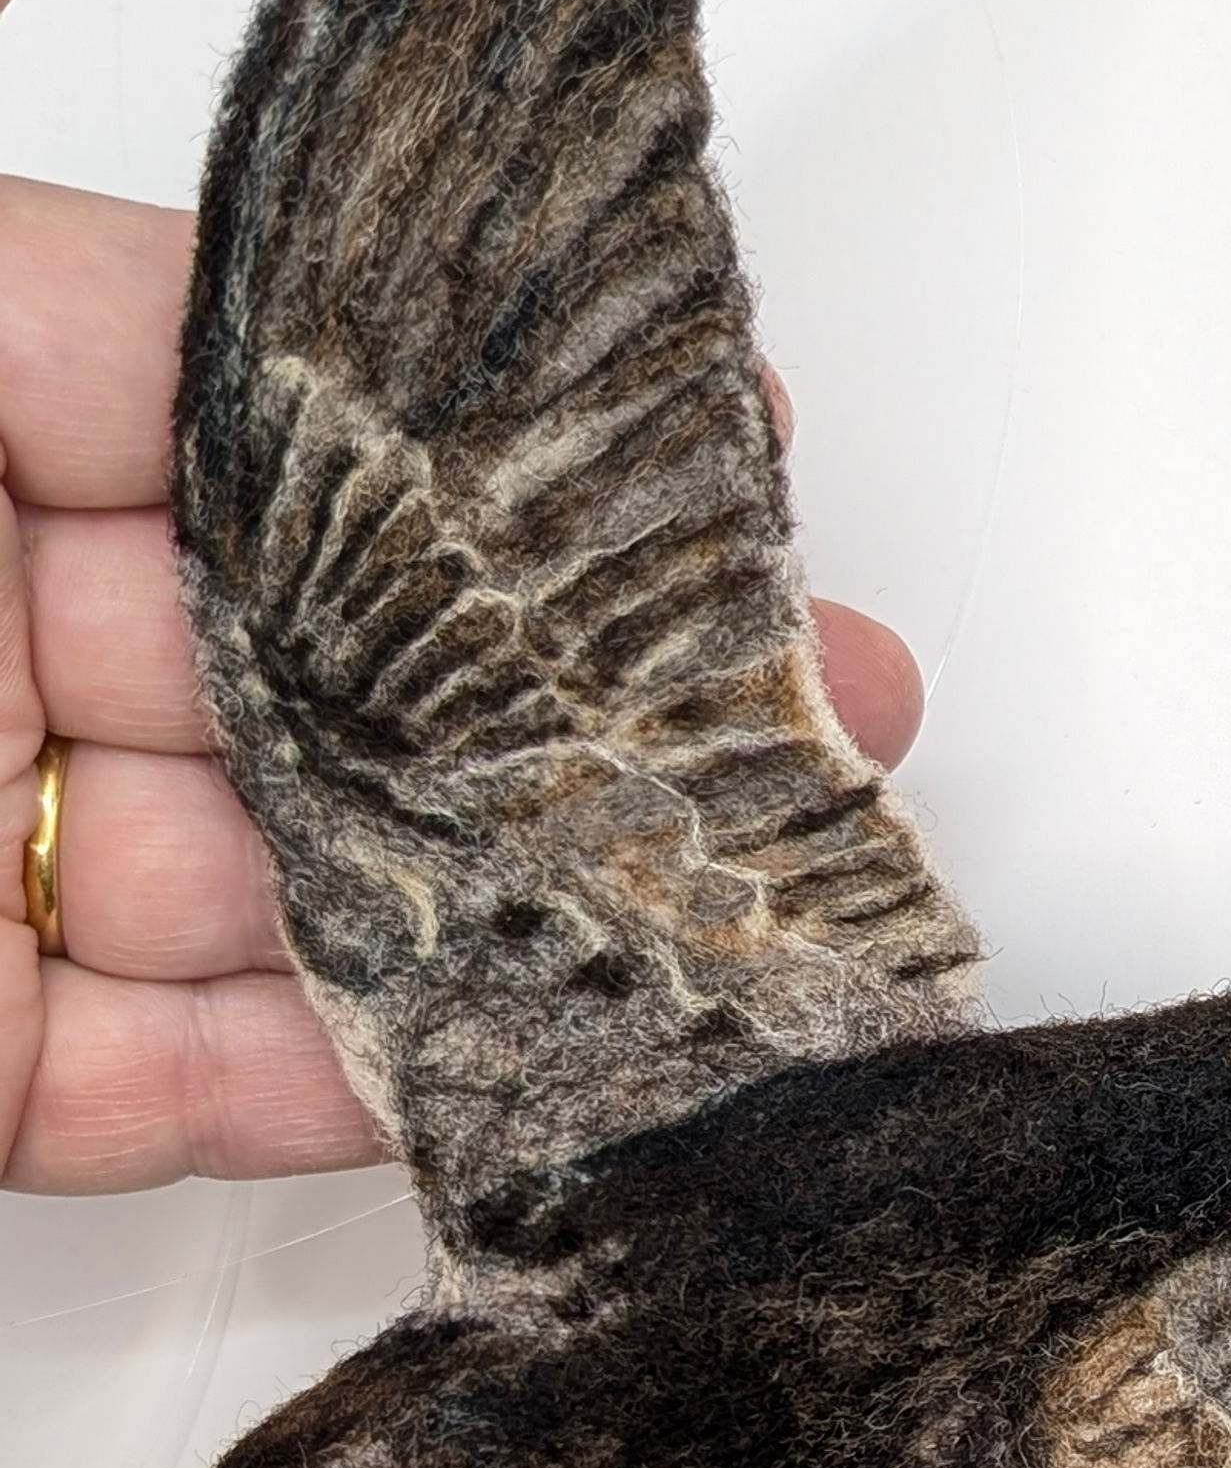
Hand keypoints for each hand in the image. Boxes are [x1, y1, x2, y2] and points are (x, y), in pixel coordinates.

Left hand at [0, 0, 924, 1191]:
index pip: (219, 378)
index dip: (469, 399)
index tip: (706, 410)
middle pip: (314, 645)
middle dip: (577, 675)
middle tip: (821, 687)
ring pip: (286, 878)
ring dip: (529, 891)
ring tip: (758, 893)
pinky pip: (172, 1089)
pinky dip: (352, 1087)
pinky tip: (554, 1056)